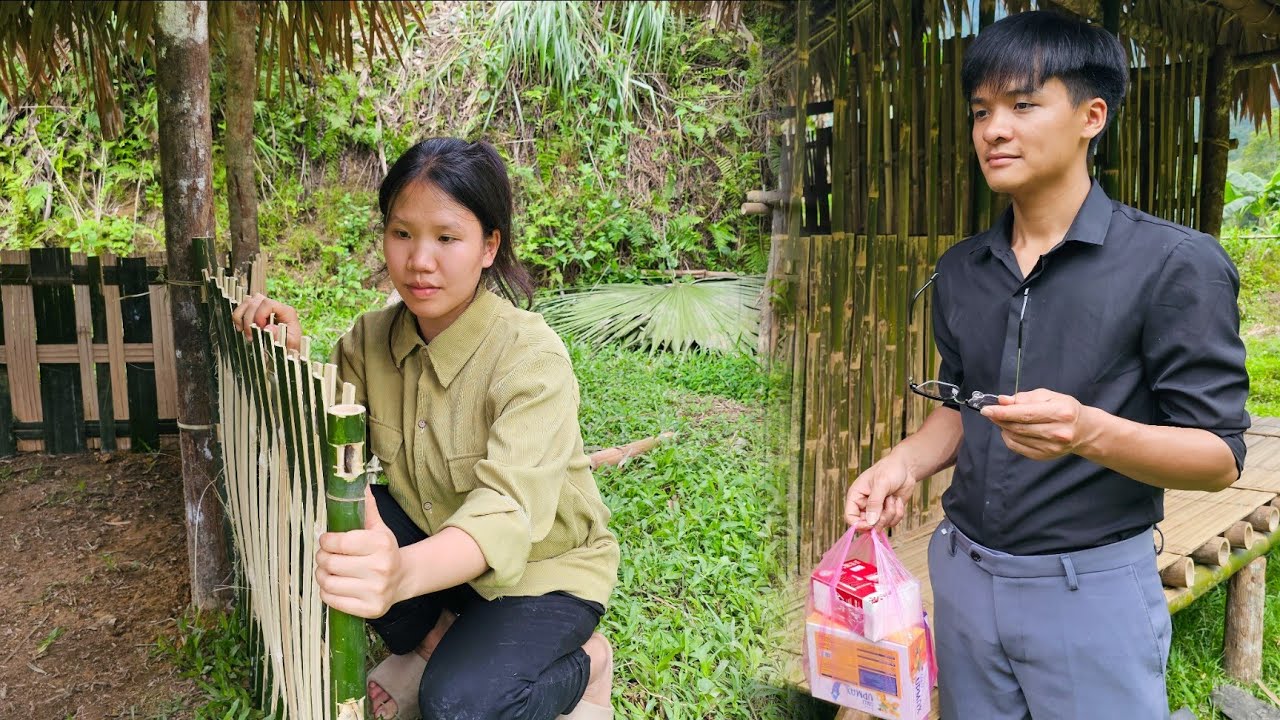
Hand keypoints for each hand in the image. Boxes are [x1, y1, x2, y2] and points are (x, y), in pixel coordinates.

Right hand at [229, 293, 301, 351]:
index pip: (268, 303)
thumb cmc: (291, 345)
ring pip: (247, 302)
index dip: (260, 315)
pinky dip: (238, 317)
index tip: (259, 329)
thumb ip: (280, 336)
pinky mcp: (256, 312)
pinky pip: (242, 308)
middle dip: (249, 320)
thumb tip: (268, 328)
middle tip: (250, 336)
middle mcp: (275, 306)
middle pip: (255, 302)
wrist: (288, 348)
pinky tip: (241, 328)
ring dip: (242, 318)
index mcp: (286, 311)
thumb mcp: (290, 344)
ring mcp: (264, 307)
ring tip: (245, 332)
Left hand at [316, 486, 402, 618]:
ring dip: (321, 575)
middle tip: (324, 556)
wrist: (403, 578)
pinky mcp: (370, 609)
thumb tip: (359, 485)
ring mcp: (376, 591)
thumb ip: (365, 508)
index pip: (340, 542)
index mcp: (382, 543)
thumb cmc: (384, 550)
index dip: (326, 541)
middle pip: (331, 563)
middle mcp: (381, 568)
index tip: (326, 540)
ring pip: (328, 583)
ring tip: (326, 570)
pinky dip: (326, 592)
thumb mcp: (378, 527)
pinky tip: (334, 585)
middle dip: (322, 557)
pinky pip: (332, 601)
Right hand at [845, 454, 914, 530]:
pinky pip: (892, 522)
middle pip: (866, 524)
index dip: (858, 524)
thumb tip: (870, 522)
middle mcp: (864, 505)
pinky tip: (898, 500)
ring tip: (892, 498)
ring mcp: (877, 510)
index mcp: (856, 496)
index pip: (849, 517)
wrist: (906, 468)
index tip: (870, 525)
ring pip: (881, 524)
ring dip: (890, 513)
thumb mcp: (881, 483)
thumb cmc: (890, 470)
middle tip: (888, 506)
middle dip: (880, 519)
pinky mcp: (889, 512)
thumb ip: (874, 503)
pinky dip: (898, 513)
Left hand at [980, 388, 1096, 460]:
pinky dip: (1009, 438)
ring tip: (1004, 419)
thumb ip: (1025, 398)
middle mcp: (1058, 432)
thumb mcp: (1048, 396)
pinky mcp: (1045, 456)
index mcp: (1060, 413)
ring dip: (1004, 427)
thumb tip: (1002, 400)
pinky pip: (1018, 447)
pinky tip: (1011, 430)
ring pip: (1016, 437)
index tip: (986, 409)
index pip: (1025, 413)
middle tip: (990, 412)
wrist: (1083, 430)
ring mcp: (1052, 447)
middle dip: (1000, 419)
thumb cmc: (1064, 409)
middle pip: (1019, 427)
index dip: (1003, 412)